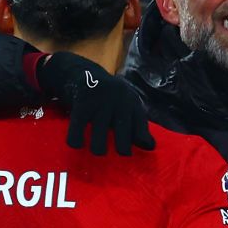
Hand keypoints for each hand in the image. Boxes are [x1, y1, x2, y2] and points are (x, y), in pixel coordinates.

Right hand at [38, 52, 155, 155]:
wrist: (83, 72)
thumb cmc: (110, 98)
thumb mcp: (127, 107)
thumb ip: (138, 126)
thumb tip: (151, 147)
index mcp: (132, 103)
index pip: (140, 125)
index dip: (142, 140)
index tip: (138, 152)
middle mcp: (118, 101)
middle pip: (122, 131)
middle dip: (122, 148)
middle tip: (120, 154)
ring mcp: (100, 102)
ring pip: (100, 136)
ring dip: (99, 148)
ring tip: (98, 151)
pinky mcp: (82, 104)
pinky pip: (77, 130)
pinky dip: (76, 141)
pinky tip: (77, 144)